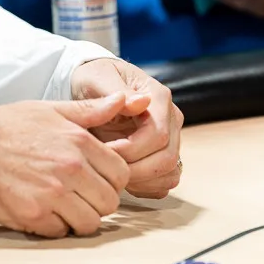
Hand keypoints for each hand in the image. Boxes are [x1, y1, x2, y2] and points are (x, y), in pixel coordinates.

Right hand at [0, 94, 131, 236]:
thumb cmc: (5, 126)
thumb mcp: (48, 109)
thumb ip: (89, 110)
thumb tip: (123, 100)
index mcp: (78, 141)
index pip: (121, 173)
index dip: (110, 178)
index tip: (93, 177)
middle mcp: (70, 168)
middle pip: (109, 202)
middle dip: (96, 199)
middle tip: (76, 191)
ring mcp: (53, 194)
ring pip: (90, 222)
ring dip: (77, 215)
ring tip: (59, 201)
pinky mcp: (35, 215)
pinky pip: (62, 231)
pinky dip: (54, 224)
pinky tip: (40, 206)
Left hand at [71, 58, 182, 198]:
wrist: (92, 85)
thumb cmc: (93, 78)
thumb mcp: (97, 77)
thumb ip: (116, 91)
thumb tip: (140, 104)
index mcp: (158, 98)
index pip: (158, 134)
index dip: (131, 149)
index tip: (104, 151)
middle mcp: (171, 119)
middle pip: (166, 158)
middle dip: (135, 169)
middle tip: (105, 169)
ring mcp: (171, 138)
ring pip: (169, 173)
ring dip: (141, 181)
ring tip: (111, 174)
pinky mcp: (163, 154)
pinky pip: (164, 181)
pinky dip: (145, 186)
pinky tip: (122, 179)